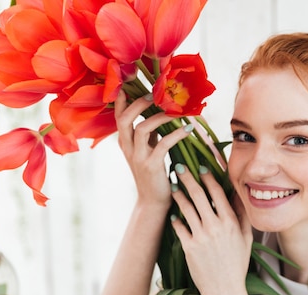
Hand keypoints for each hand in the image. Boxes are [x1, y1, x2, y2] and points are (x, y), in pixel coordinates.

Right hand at [114, 91, 190, 208]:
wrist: (153, 201)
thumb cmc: (154, 173)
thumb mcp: (148, 150)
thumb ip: (150, 133)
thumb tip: (160, 111)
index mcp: (125, 142)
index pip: (118, 115)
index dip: (123, 98)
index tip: (131, 81)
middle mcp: (128, 148)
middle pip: (125, 118)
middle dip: (139, 103)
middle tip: (155, 94)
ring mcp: (138, 157)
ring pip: (143, 128)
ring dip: (161, 116)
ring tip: (177, 110)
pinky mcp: (151, 166)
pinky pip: (163, 144)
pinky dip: (176, 134)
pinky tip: (188, 128)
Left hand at [170, 164, 252, 294]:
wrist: (224, 291)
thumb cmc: (237, 265)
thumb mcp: (246, 239)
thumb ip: (242, 216)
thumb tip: (238, 195)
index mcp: (231, 223)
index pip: (218, 193)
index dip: (208, 177)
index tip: (201, 167)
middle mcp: (215, 227)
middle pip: (199, 195)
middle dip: (188, 178)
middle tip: (179, 167)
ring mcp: (201, 237)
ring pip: (186, 208)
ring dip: (178, 195)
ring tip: (173, 186)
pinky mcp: (189, 247)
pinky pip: (179, 227)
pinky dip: (176, 219)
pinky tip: (173, 214)